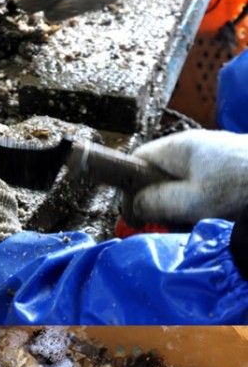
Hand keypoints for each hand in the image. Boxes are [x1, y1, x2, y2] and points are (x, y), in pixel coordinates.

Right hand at [132, 131, 247, 223]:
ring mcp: (211, 153)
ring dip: (182, 203)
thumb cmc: (237, 186)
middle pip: (160, 172)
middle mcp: (192, 145)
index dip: (129, 185)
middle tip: (169, 221)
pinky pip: (202, 182)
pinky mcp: (227, 165)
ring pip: (182, 180)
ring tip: (194, 220)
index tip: (135, 211)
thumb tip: (135, 205)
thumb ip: (157, 203)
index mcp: (177, 147)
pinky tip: (213, 212)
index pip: (138, 159)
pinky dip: (202, 200)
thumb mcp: (191, 202)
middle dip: (160, 199)